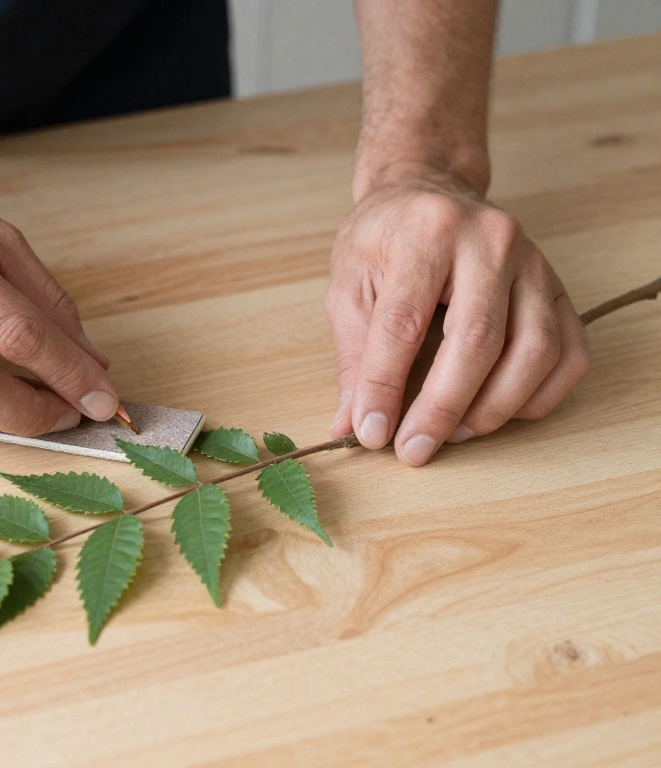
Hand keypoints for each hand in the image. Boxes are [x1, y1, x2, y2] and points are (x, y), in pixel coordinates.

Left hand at [325, 164, 590, 465]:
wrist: (430, 192)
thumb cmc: (385, 239)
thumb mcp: (349, 284)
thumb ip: (353, 354)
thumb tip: (352, 423)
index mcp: (426, 233)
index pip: (404, 323)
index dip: (386, 386)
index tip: (371, 433)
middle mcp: (490, 241)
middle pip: (477, 340)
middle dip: (441, 408)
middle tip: (412, 450)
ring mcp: (534, 264)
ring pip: (534, 351)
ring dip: (492, 408)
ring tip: (452, 434)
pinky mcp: (560, 288)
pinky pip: (569, 355)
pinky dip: (536, 397)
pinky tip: (496, 413)